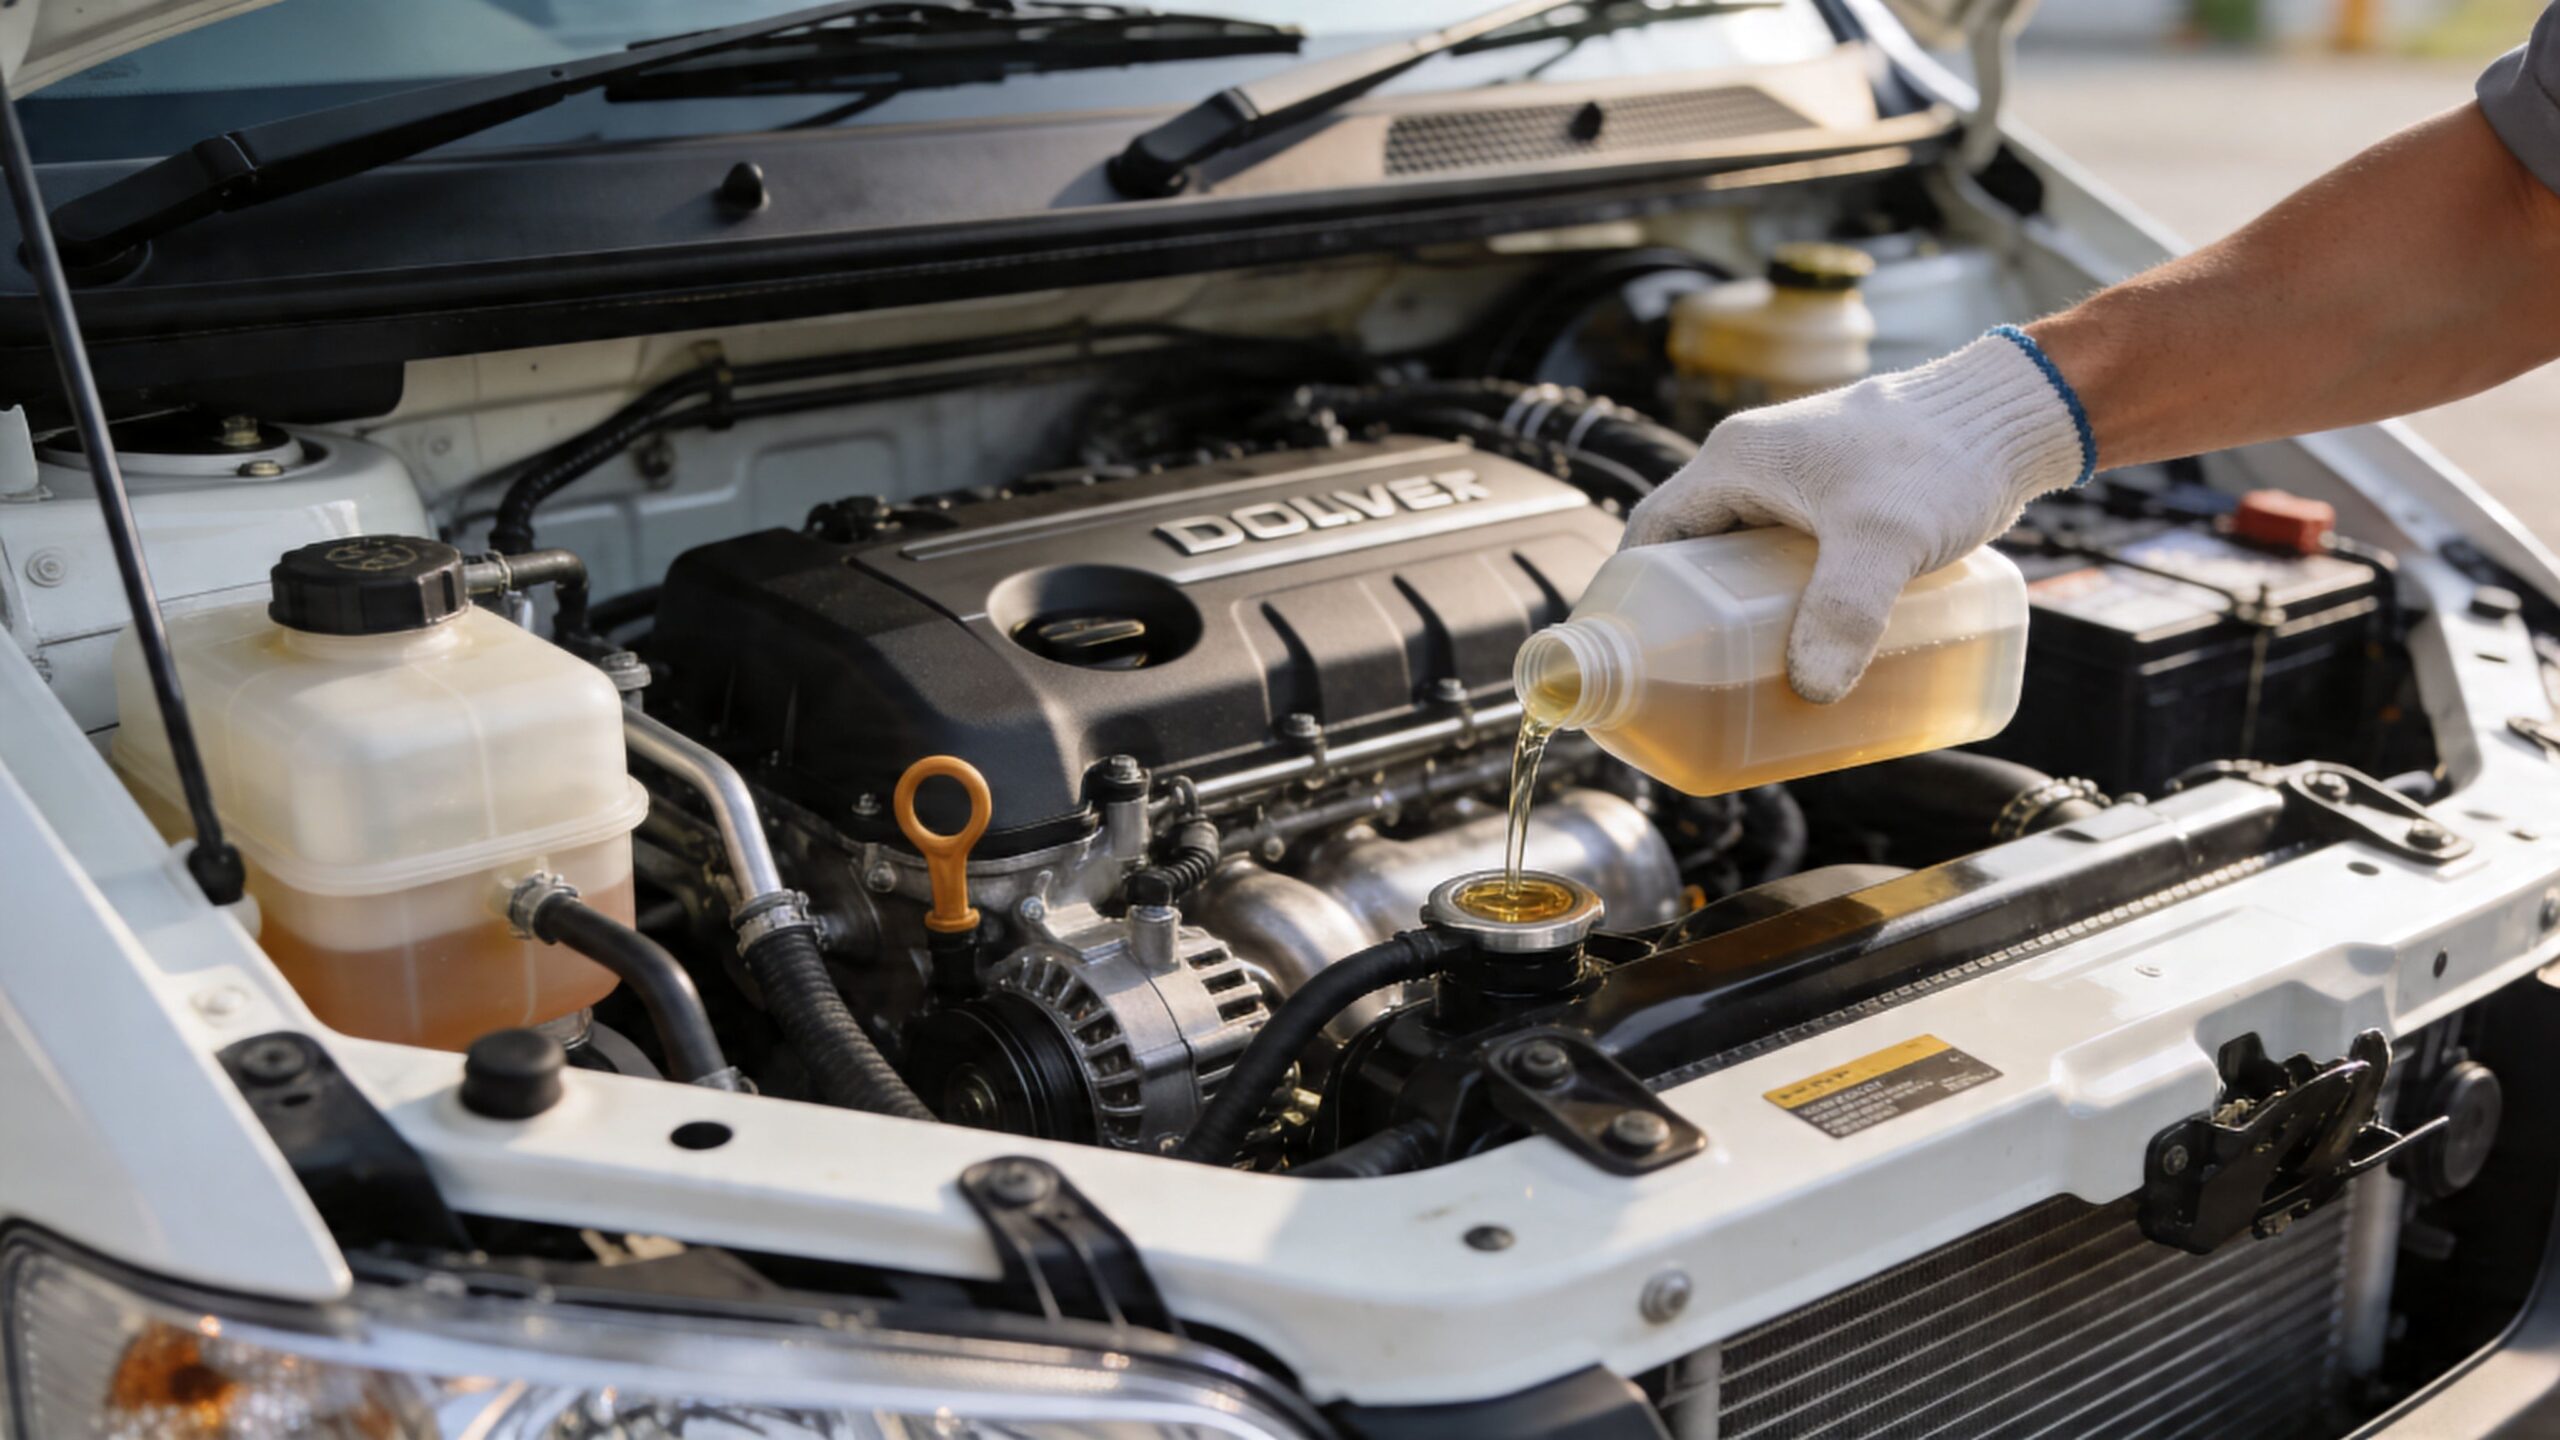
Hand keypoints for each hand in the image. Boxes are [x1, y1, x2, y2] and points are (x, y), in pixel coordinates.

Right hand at [1621, 329, 2089, 702]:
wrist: (2015, 416)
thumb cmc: (1942, 456)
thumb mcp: (1884, 540)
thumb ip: (1844, 612)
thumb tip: (1812, 691)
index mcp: (1735, 462)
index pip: (1652, 534)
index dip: (1634, 597)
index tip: (1637, 657)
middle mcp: (1755, 467)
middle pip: (1696, 555)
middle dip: (1693, 620)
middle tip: (1701, 684)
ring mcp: (1799, 482)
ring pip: (1745, 559)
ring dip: (1743, 614)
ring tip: (1754, 676)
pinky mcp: (1840, 499)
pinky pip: (1790, 558)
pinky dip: (1786, 601)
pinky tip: (1811, 644)